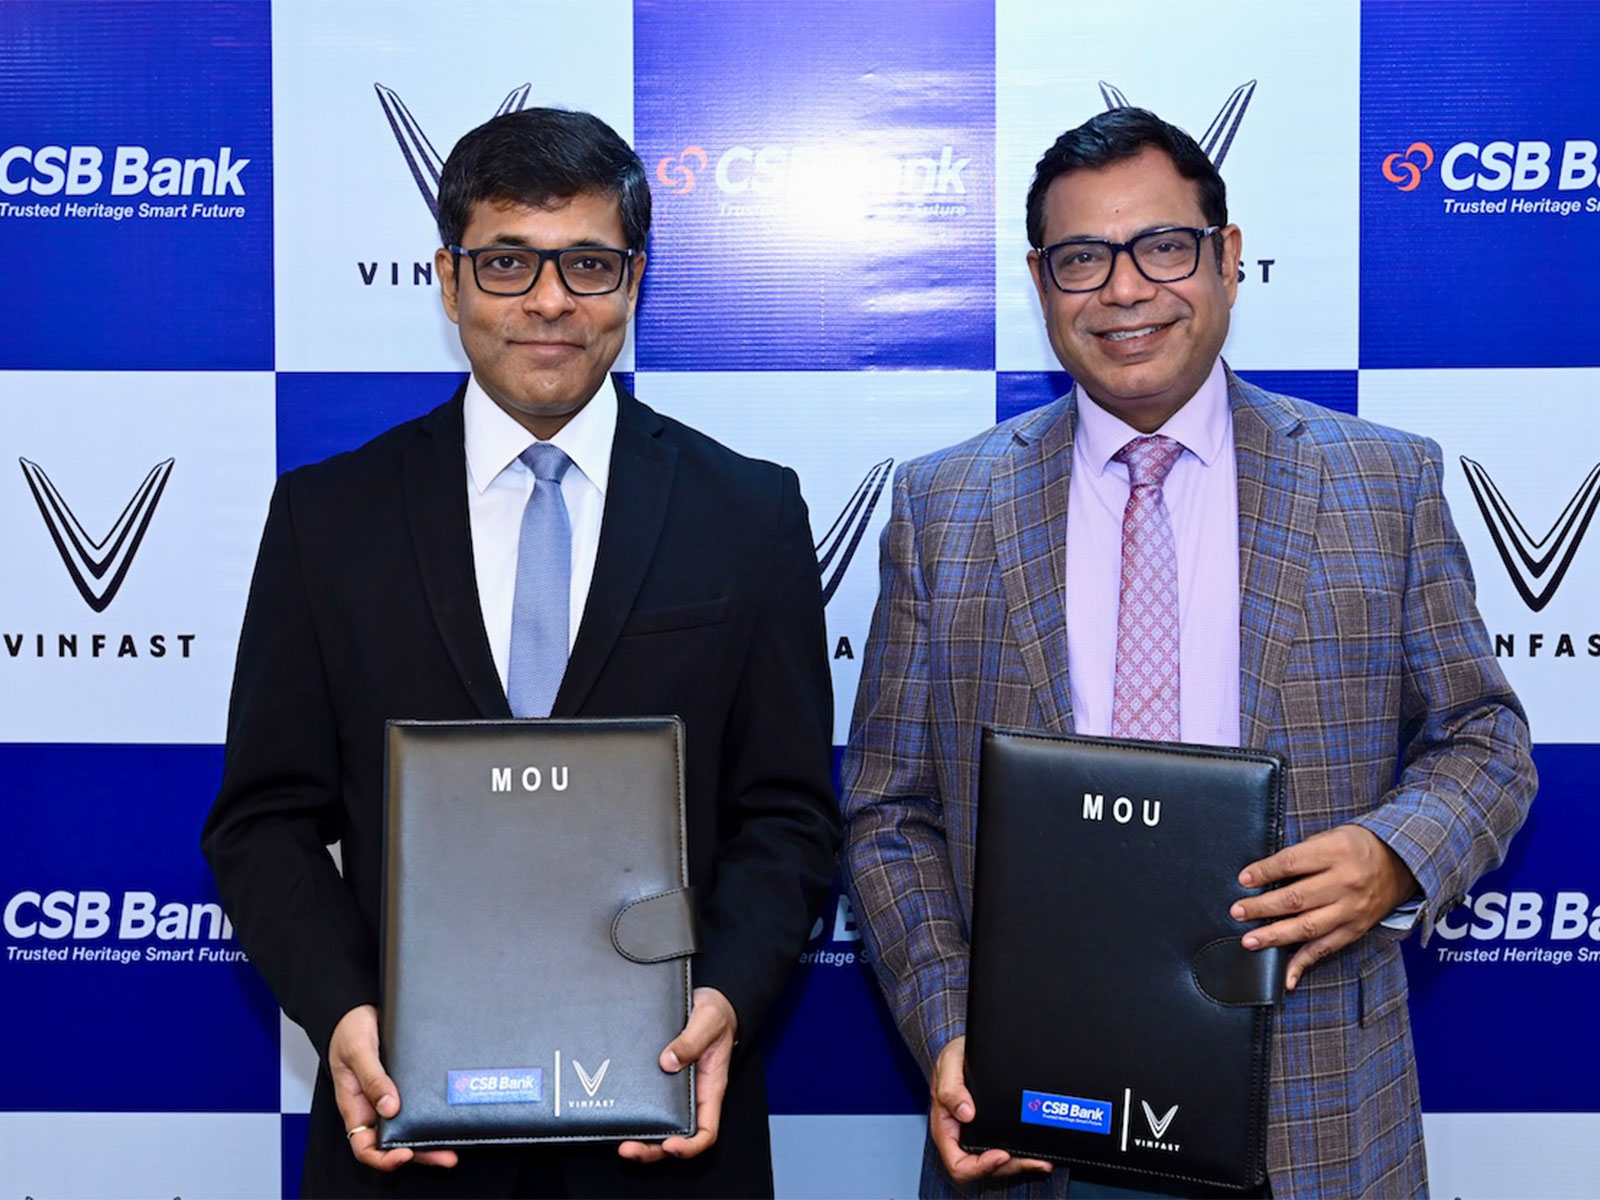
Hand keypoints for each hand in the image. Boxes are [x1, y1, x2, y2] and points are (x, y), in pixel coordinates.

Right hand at [328, 1004, 457, 1171]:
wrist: (357, 1010)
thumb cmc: (347, 1032)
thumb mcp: (357, 1052)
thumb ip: (372, 1079)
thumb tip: (389, 1107)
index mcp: (355, 1106)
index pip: (365, 1146)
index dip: (383, 1158)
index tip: (404, 1153)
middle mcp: (373, 1107)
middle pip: (394, 1142)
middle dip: (420, 1152)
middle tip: (446, 1156)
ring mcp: (390, 1096)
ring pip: (409, 1126)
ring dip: (430, 1137)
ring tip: (454, 1141)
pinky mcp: (405, 1084)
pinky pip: (418, 1105)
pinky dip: (432, 1113)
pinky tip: (449, 1114)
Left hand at [618, 986, 737, 1162]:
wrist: (707, 1004)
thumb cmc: (716, 1015)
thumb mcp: (707, 1022)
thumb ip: (691, 1041)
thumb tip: (668, 1062)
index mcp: (710, 1088)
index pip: (706, 1131)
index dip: (690, 1146)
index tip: (671, 1145)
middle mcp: (693, 1096)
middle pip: (677, 1137)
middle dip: (653, 1149)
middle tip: (629, 1149)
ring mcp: (675, 1091)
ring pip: (660, 1125)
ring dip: (642, 1138)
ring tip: (620, 1141)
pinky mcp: (660, 1081)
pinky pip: (649, 1104)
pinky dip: (635, 1115)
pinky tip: (619, 1114)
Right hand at [928, 1036, 1051, 1183]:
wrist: (967, 1048)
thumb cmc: (953, 1057)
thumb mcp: (947, 1064)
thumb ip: (950, 1088)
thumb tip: (966, 1113)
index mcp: (946, 1128)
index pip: (958, 1164)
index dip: (979, 1167)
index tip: (1000, 1154)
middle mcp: (963, 1137)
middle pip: (984, 1168)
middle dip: (1009, 1167)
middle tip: (1030, 1159)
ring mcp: (979, 1136)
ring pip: (1000, 1164)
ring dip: (1021, 1164)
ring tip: (1041, 1160)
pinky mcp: (996, 1129)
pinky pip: (1010, 1149)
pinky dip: (1025, 1154)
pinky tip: (1039, 1152)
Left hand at [1233, 825, 1418, 989]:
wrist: (1401, 863)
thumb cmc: (1357, 847)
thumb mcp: (1331, 836)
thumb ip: (1301, 854)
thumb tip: (1263, 873)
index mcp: (1336, 852)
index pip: (1292, 863)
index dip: (1264, 872)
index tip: (1243, 879)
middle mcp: (1345, 883)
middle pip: (1296, 898)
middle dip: (1262, 907)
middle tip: (1237, 912)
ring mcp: (1351, 910)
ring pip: (1308, 927)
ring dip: (1275, 936)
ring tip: (1250, 940)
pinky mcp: (1355, 930)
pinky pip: (1326, 949)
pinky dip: (1303, 964)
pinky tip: (1286, 976)